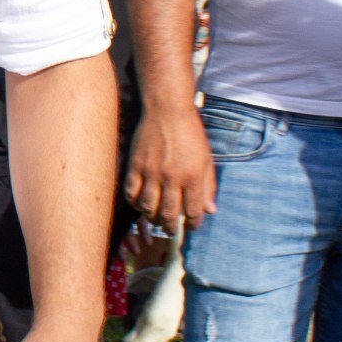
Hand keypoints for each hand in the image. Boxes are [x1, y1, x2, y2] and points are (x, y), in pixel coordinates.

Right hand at [125, 104, 215, 228]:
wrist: (167, 111)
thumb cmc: (190, 135)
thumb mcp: (206, 160)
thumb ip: (208, 187)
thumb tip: (210, 210)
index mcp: (192, 176)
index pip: (192, 211)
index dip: (193, 224)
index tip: (191, 226)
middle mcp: (171, 177)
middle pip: (168, 214)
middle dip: (170, 227)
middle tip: (171, 230)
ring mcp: (151, 172)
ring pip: (147, 207)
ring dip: (152, 218)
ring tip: (156, 219)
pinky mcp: (135, 166)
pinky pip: (131, 193)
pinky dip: (135, 203)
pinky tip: (141, 204)